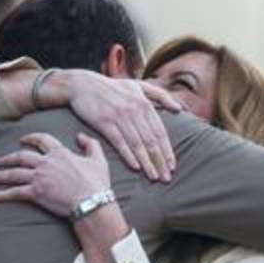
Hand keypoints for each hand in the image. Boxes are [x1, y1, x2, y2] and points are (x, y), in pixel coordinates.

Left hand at [0, 132, 111, 216]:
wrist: (92, 202)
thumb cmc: (97, 183)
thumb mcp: (98, 160)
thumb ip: (91, 144)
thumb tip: (81, 136)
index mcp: (59, 153)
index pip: (41, 140)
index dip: (31, 138)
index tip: (23, 140)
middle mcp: (46, 163)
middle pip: (21, 156)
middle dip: (9, 158)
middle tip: (0, 160)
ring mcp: (39, 178)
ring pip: (14, 173)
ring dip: (0, 175)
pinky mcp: (36, 193)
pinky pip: (14, 192)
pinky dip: (2, 195)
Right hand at [57, 70, 180, 181]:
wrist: (83, 84)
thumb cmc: (112, 87)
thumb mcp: (138, 85)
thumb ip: (161, 95)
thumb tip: (180, 109)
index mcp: (144, 103)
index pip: (160, 132)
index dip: (167, 151)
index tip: (172, 166)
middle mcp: (134, 110)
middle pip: (151, 140)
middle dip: (160, 161)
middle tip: (166, 178)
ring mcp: (119, 116)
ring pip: (137, 144)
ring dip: (146, 163)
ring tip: (153, 177)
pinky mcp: (104, 122)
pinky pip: (119, 142)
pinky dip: (128, 155)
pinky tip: (135, 167)